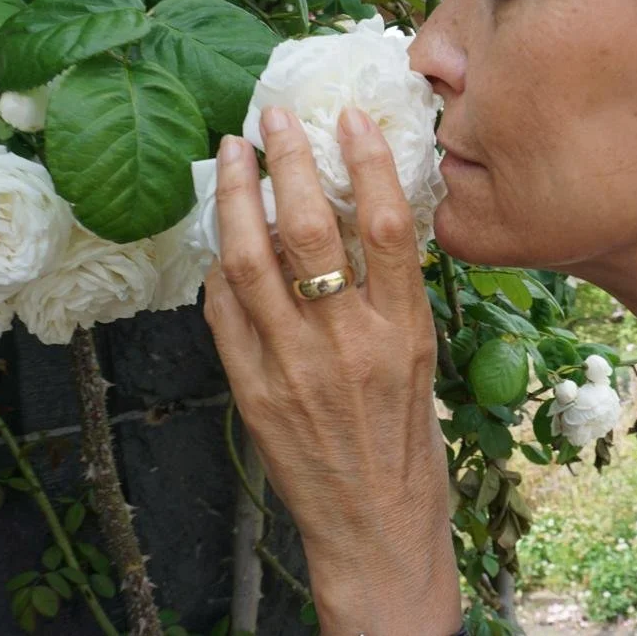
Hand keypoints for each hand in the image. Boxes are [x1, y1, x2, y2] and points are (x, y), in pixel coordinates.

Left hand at [203, 105, 460, 635]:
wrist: (374, 520)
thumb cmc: (407, 435)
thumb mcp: (418, 354)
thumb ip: (388, 291)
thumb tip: (349, 215)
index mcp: (403, 330)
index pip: (386, 225)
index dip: (366, 161)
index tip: (347, 117)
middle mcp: (348, 342)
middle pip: (309, 229)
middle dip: (284, 160)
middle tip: (271, 117)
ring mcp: (293, 366)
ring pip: (250, 259)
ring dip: (234, 196)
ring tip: (230, 154)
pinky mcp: (251, 390)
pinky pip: (223, 310)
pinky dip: (218, 263)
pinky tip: (220, 235)